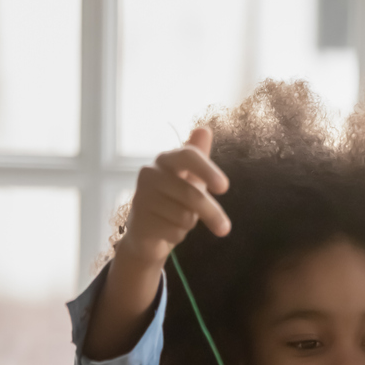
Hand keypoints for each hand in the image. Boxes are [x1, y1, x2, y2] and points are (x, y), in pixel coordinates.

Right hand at [119, 126, 230, 267]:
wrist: (148, 230)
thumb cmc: (174, 199)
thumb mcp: (190, 177)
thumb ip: (198, 156)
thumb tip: (204, 129)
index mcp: (166, 160)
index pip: (188, 155)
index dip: (208, 170)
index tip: (224, 188)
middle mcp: (150, 173)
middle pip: (192, 195)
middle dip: (212, 214)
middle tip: (225, 229)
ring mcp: (141, 196)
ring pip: (185, 216)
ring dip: (189, 224)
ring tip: (178, 220)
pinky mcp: (139, 220)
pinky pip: (174, 232)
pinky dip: (177, 235)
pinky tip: (166, 230)